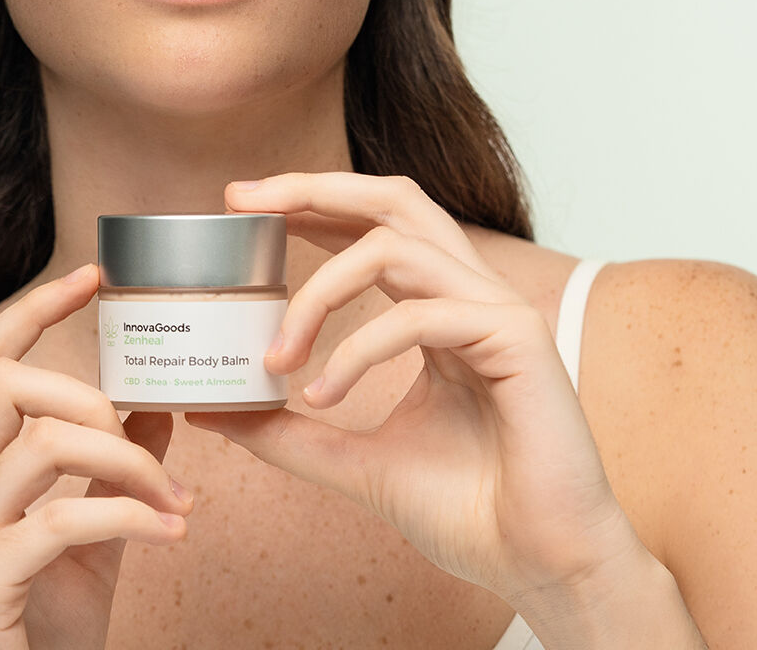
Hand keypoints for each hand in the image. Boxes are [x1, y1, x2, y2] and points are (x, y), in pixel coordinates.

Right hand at [0, 264, 192, 649]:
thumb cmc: (45, 624)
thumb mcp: (90, 533)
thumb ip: (115, 468)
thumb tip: (155, 402)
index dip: (33, 310)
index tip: (91, 275)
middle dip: (81, 388)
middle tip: (135, 424)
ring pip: (38, 444)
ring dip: (124, 457)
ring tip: (173, 496)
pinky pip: (63, 519)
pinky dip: (132, 516)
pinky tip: (174, 531)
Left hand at [188, 172, 642, 608]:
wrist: (544, 568)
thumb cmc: (467, 510)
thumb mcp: (353, 459)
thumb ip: (288, 431)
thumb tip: (212, 410)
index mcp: (439, 307)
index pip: (373, 227)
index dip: (311, 205)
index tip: (241, 206)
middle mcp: (469, 294)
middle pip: (393, 199)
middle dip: (311, 188)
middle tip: (241, 199)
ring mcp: (497, 309)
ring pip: (392, 247)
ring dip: (318, 292)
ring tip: (276, 356)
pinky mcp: (517, 337)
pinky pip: (418, 316)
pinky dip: (358, 351)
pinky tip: (324, 395)